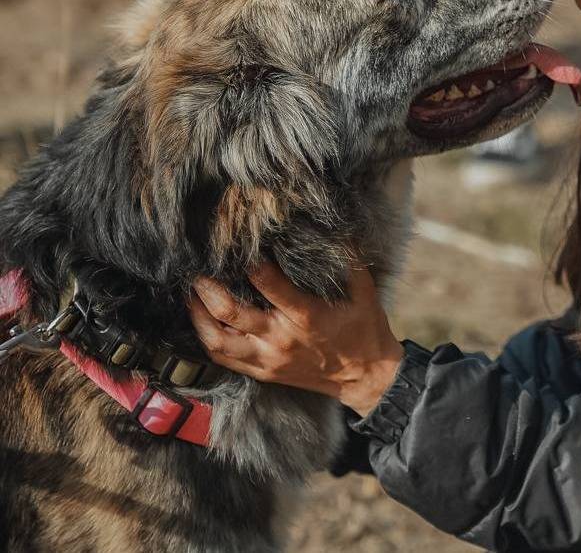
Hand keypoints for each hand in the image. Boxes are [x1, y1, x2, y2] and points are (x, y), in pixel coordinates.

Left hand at [189, 263, 402, 414]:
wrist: (366, 376)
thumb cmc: (364, 329)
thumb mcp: (364, 292)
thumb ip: (350, 259)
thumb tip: (339, 226)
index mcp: (306, 315)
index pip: (266, 283)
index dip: (249, 262)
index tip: (238, 245)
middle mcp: (282, 339)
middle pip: (231, 312)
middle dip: (209, 288)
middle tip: (197, 269)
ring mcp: (269, 359)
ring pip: (218, 340)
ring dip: (199, 316)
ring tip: (191, 295)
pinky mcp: (263, 372)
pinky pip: (224, 359)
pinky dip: (206, 340)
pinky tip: (201, 322)